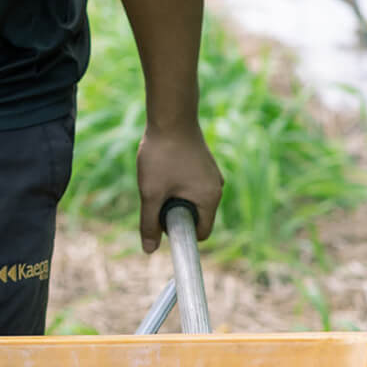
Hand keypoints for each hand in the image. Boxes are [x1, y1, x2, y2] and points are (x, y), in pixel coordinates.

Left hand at [136, 123, 222, 253]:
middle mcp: (217, 189)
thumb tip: (149, 250)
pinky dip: (177, 182)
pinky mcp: (204, 164)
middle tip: (155, 195)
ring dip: (173, 195)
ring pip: (192, 198)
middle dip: (174, 211)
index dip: (180, 232)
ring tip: (158, 177)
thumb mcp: (151, 192)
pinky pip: (192, 183)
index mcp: (210, 200)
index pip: (200, 233)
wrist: (170, 116)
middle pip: (195, 215)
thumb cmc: (162, 155)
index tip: (161, 219)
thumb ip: (150, 222)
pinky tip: (163, 166)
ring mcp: (212, 175)